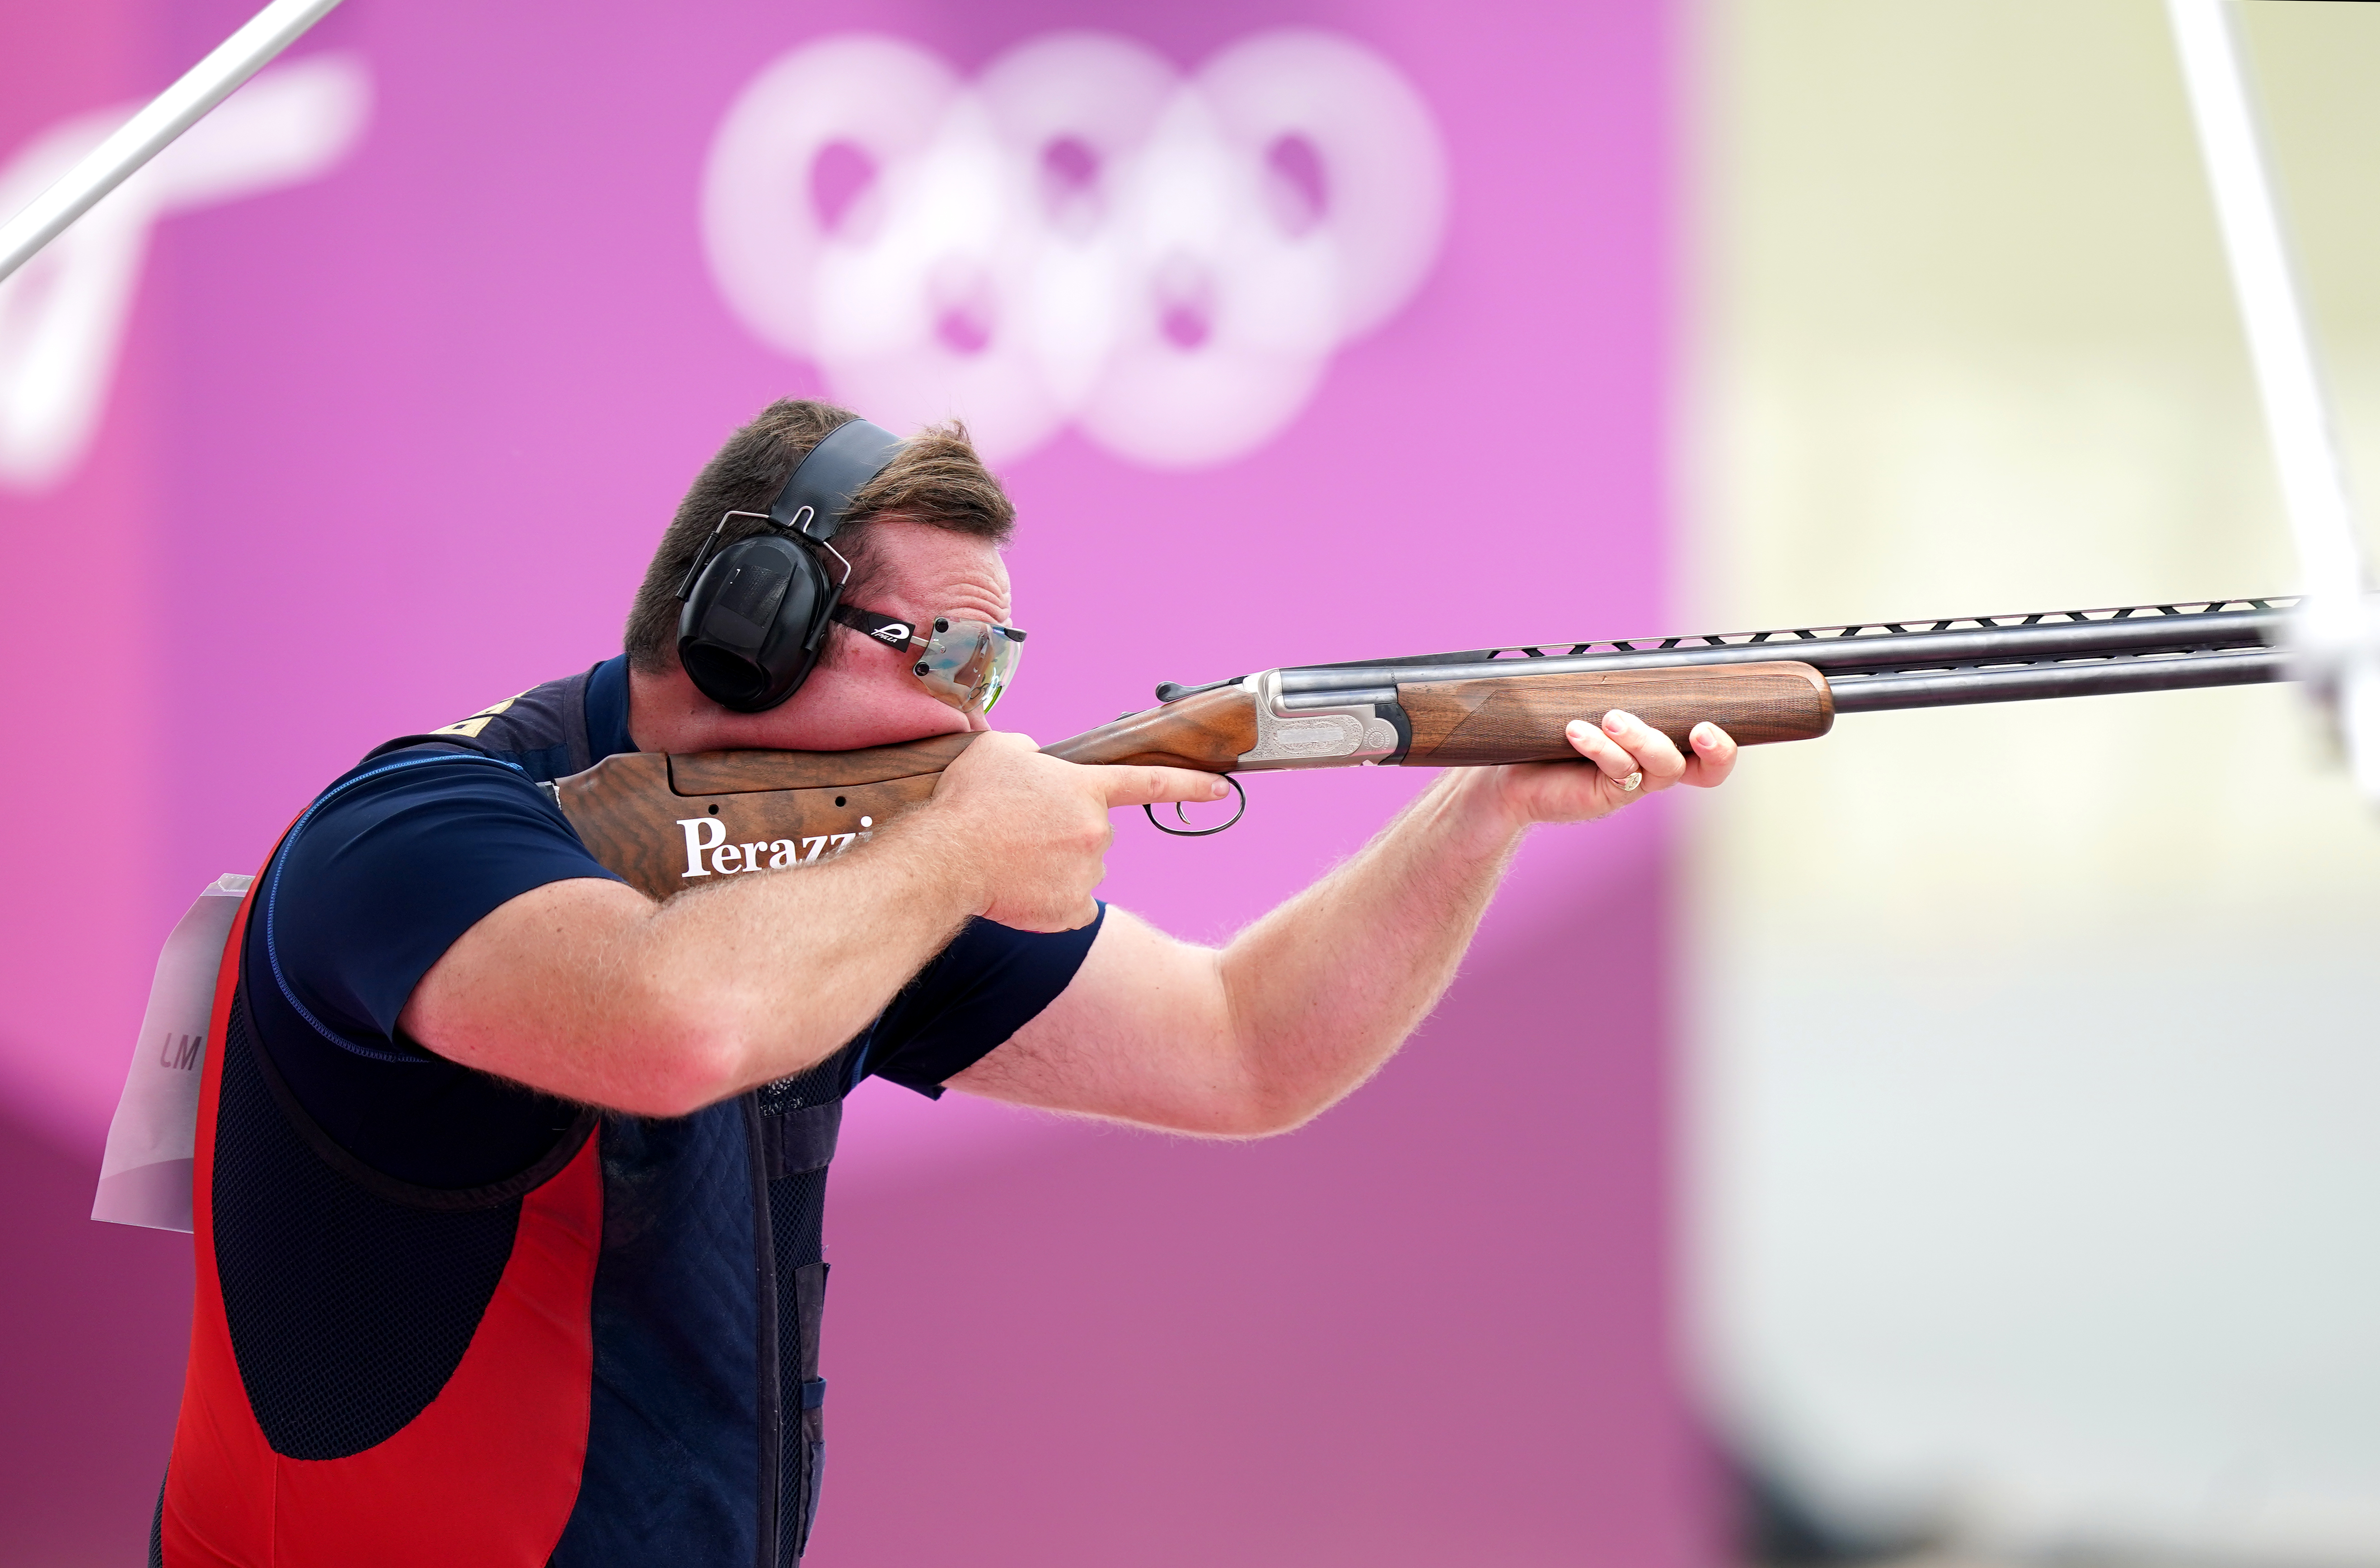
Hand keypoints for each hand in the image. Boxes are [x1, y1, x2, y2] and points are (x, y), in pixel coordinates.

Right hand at [923, 731, 1230, 930]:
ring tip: (1012, 859)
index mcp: (1086, 790)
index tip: (1223, 790)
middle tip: (1021, 831)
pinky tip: (1021, 889)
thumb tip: (1034, 759)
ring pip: (1081, 868)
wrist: (946, 859)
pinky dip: (1050, 901)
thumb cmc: (970, 802)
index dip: (1191, 786)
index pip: (1151, 784)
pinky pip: (1070, 906)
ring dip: (1054, 866)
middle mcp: (1098, 832)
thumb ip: (1029, 750)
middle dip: (1065, 832)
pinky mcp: (1073, 911)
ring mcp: (1089, 874)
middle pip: (1094, 832)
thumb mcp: (999, 751)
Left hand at [1481, 710, 1737, 827]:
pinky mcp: (1606, 794)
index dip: (1724, 747)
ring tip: (1611, 718)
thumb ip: (1621, 687)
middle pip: (1704, 770)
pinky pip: (1617, 771)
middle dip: (1712, 750)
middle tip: (1700, 728)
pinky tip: (1576, 731)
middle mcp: (1655, 767)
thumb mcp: (1595, 702)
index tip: (1712, 725)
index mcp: (1664, 744)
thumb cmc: (1558, 730)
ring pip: (1662, 766)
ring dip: (1641, 738)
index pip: (1711, 754)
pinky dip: (1599, 747)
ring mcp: (1633, 783)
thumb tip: (1636, 653)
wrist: (1513, 770)